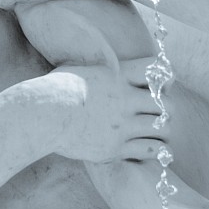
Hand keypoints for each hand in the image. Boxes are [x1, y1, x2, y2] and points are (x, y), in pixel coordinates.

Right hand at [32, 58, 166, 164]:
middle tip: (160, 115)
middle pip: (165, 103)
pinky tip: (153, 149)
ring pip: (161, 127)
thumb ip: (97, 66)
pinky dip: (157, 150)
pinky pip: (150, 150)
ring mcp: (121, 124)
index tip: (163, 85)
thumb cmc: (53, 90)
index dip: (165, 77)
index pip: (156, 69)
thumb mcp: (78, 67)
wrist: (42, 115)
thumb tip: (98, 58)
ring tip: (157, 134)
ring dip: (163, 131)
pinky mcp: (115, 147)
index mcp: (118, 75)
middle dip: (166, 109)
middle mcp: (124, 99)